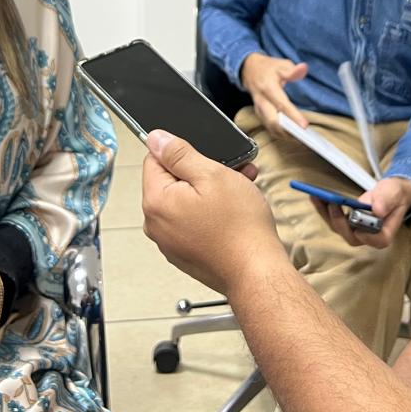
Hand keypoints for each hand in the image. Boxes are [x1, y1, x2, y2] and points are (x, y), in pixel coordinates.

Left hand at [141, 129, 281, 295]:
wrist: (256, 273)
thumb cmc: (240, 228)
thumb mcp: (212, 175)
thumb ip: (179, 153)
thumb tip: (156, 139)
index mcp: (156, 202)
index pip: (154, 159)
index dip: (183, 152)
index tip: (207, 157)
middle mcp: (156, 224)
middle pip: (171, 181)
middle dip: (201, 172)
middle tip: (231, 173)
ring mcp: (170, 242)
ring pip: (185, 201)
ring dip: (210, 191)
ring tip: (239, 191)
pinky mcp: (185, 253)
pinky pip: (191, 222)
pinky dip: (209, 213)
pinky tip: (233, 212)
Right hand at [240, 52, 309, 136]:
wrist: (249, 70)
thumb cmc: (267, 68)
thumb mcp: (281, 64)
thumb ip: (292, 70)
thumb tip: (303, 69)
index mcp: (267, 88)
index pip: (281, 105)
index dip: (293, 116)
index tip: (304, 125)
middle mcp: (262, 101)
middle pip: (273, 121)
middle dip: (288, 131)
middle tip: (304, 136)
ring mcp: (259, 109)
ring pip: (270, 127)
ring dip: (285, 135)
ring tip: (301, 139)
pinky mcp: (260, 115)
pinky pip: (269, 128)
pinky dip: (281, 134)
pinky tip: (292, 136)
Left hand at [311, 176, 410, 248]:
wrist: (391, 194)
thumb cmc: (395, 195)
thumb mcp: (394, 192)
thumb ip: (387, 200)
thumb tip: (378, 210)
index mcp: (385, 233)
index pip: (377, 240)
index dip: (366, 235)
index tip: (357, 222)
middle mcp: (368, 236)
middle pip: (351, 236)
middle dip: (339, 221)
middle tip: (333, 203)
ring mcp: (356, 231)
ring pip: (338, 228)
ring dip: (326, 213)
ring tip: (317, 196)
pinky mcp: (347, 224)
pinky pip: (333, 219)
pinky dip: (324, 208)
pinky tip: (316, 197)